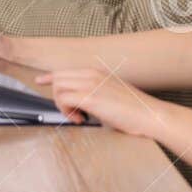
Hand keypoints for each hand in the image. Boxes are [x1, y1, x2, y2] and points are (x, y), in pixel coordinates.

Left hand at [35, 65, 163, 136]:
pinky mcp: (91, 97)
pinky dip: (67, 112)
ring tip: (78, 117)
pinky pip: (64, 99)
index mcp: (97, 73)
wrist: (151, 116)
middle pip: (58, 79)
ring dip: (63, 106)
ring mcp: (91, 85)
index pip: (65, 70)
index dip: (50, 77)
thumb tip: (80, 102)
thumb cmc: (134, 111)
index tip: (40, 81)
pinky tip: (81, 120)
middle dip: (58, 97)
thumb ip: (95, 93)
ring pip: (58, 89)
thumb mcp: (111, 95)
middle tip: (72, 113)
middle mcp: (92, 75)